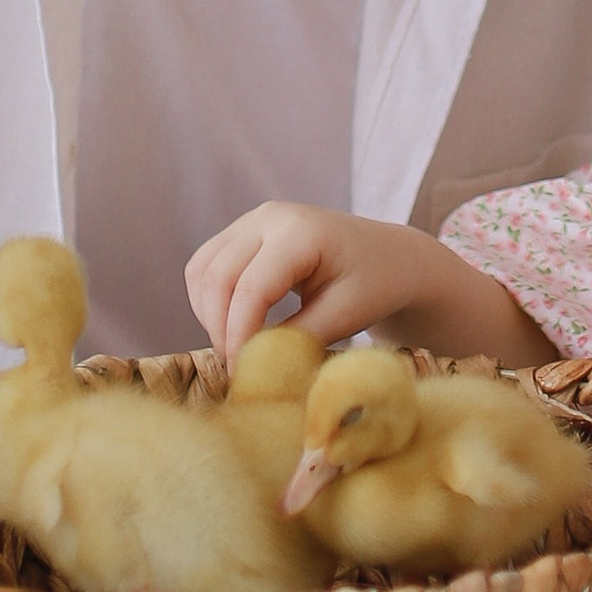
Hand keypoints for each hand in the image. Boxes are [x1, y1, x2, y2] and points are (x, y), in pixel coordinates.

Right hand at [187, 204, 457, 358]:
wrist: (389, 257)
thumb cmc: (375, 285)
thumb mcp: (344, 317)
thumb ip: (297, 340)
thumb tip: (251, 366)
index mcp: (301, 231)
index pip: (252, 287)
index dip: (239, 334)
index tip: (243, 374)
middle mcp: (269, 216)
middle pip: (217, 275)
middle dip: (219, 328)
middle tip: (236, 369)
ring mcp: (253, 220)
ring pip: (202, 269)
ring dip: (209, 314)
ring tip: (235, 349)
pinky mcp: (244, 232)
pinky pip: (207, 266)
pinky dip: (210, 300)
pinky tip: (232, 326)